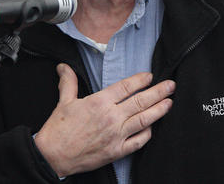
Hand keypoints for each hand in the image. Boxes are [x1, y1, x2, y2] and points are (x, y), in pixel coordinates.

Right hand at [34, 64, 174, 177]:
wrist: (52, 156)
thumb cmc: (58, 130)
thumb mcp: (64, 101)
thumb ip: (68, 82)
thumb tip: (64, 67)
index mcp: (99, 102)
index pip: (126, 87)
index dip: (140, 80)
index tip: (150, 76)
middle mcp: (111, 117)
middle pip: (141, 101)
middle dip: (158, 92)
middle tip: (171, 85)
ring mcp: (116, 135)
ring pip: (144, 120)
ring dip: (159, 110)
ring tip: (170, 102)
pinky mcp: (117, 151)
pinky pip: (138, 141)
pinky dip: (147, 132)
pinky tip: (152, 126)